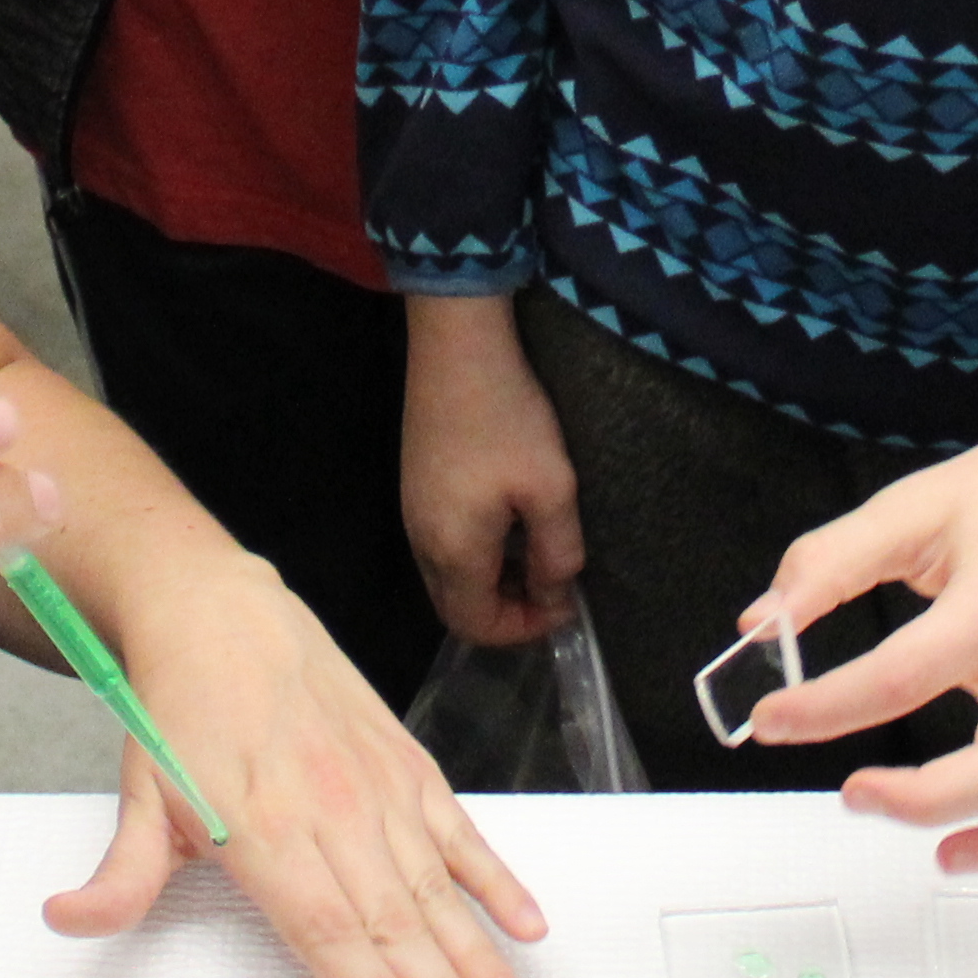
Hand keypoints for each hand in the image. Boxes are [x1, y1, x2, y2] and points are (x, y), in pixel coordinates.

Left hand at [40, 551, 547, 977]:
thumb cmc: (180, 708)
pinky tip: (526, 924)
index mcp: (263, 829)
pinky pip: (459, 831)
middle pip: (395, 923)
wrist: (220, 611)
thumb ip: (120, 875)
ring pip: (435, 887)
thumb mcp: (138, 794)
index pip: (327, 931)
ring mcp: (376, 787)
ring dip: (478, 955)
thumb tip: (69, 921)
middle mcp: (329, 811)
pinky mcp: (404, 764)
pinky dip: (496, 878)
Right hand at [400, 294, 583, 646]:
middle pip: (457, 608)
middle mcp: (422, 542)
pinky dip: (476, 554)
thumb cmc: (510, 420)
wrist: (457, 347)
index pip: (478, 626)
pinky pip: (442, 546)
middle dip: (507, 611)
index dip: (524, 629)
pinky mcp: (414, 486)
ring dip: (492, 582)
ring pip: (448, 578)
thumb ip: (557, 555)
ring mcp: (411, 513)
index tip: (566, 604)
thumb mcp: (551, 490)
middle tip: (552, 584)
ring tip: (536, 553)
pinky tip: (507, 521)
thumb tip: (554, 596)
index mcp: (453, 552)